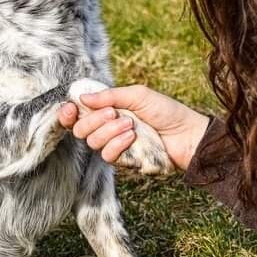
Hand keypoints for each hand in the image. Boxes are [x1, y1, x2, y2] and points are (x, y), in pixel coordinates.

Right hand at [59, 85, 210, 170]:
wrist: (187, 134)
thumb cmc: (166, 111)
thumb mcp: (138, 95)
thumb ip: (110, 96)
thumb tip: (82, 97)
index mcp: (109, 109)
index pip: (79, 114)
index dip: (68, 113)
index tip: (70, 108)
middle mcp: (108, 127)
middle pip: (80, 129)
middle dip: (93, 120)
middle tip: (113, 112)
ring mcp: (115, 145)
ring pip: (92, 142)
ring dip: (108, 131)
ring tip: (129, 124)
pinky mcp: (124, 161)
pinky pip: (107, 155)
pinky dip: (116, 144)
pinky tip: (131, 137)